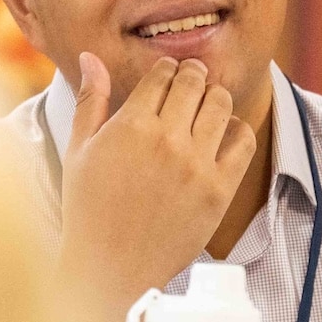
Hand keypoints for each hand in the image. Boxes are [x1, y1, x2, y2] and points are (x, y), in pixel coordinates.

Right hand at [58, 54, 256, 308]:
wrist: (112, 264)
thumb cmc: (87, 207)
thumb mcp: (78, 149)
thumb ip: (91, 100)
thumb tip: (92, 58)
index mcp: (129, 126)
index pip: (161, 75)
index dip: (167, 67)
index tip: (167, 72)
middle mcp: (167, 139)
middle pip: (194, 84)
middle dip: (192, 74)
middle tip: (191, 78)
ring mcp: (196, 164)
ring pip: (222, 105)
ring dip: (215, 96)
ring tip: (207, 103)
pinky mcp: (219, 188)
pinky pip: (243, 141)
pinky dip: (237, 128)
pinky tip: (223, 132)